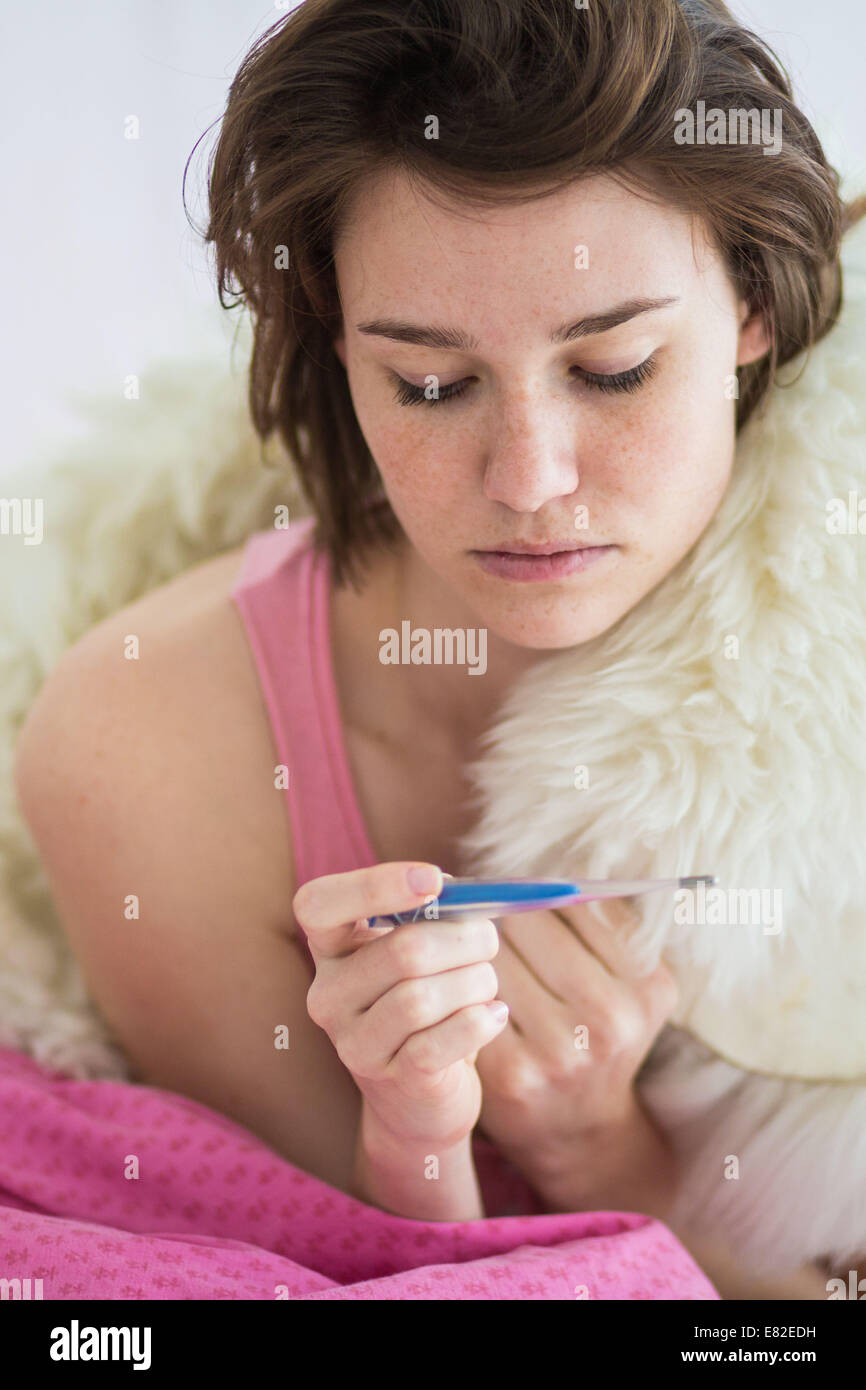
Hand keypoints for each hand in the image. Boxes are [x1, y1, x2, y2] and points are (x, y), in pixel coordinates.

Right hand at [293, 861, 508, 1150]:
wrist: (422, 1096)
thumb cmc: (429, 1000)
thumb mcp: (423, 950)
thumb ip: (436, 914)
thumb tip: (465, 895)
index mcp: (330, 947)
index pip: (318, 905)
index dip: (373, 886)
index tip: (434, 881)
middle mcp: (329, 994)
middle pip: (402, 951)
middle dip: (464, 939)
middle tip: (489, 939)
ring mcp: (353, 1043)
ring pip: (422, 997)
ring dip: (474, 983)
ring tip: (486, 985)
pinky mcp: (391, 1080)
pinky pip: (437, 1042)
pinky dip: (477, 1022)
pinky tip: (494, 1014)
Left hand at [473, 894, 678, 1187]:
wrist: (579, 1130)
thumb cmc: (599, 1033)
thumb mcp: (628, 982)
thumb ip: (604, 922)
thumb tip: (554, 866)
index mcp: (648, 987)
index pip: (576, 902)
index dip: (539, 892)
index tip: (520, 893)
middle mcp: (611, 1019)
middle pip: (526, 923)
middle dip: (499, 910)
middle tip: (479, 908)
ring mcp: (560, 1051)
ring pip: (493, 957)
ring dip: (472, 944)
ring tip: (463, 943)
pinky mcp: (511, 1075)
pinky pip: (471, 999)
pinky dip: (460, 984)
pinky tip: (458, 984)